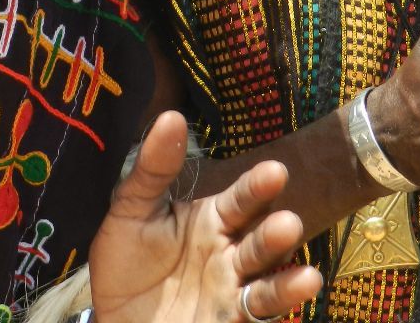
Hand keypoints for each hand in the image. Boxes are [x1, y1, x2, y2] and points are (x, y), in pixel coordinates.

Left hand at [89, 111, 321, 322]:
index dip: (257, 187)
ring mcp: (231, 290)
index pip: (241, 199)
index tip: (274, 172)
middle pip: (260, 241)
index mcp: (211, 219)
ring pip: (266, 283)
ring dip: (287, 282)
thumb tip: (171, 117)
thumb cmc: (124, 260)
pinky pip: (257, 316)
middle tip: (287, 222)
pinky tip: (297, 298)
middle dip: (276, 233)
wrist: (110, 315)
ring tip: (308, 278)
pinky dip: (279, 308)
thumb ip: (154, 168)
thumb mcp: (132, 209)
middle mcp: (229, 253)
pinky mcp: (228, 321)